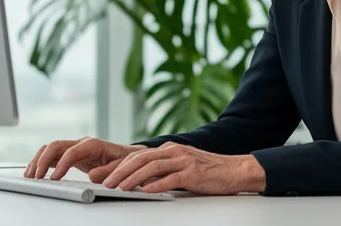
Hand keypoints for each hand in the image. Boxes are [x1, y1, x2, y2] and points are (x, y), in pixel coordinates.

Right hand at [24, 137, 146, 180]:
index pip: (71, 152)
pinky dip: (42, 162)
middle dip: (43, 160)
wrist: (128, 156)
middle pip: (56, 146)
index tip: (54, 179)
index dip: (61, 165)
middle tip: (35, 177)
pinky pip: (53, 155)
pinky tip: (35, 172)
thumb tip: (92, 177)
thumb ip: (108, 172)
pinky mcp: (72, 154)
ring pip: (51, 149)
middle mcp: (81, 143)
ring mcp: (75, 147)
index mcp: (92, 144)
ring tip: (30, 175)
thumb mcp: (121, 167)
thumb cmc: (125, 160)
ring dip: (38, 160)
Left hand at [103, 142, 265, 194]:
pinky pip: (170, 178)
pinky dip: (156, 185)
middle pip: (141, 159)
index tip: (105, 175)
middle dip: (120, 171)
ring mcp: (183, 161)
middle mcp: (174, 151)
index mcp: (170, 149)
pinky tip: (145, 191)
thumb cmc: (209, 171)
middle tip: (106, 182)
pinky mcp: (192, 173)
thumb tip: (141, 181)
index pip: (138, 155)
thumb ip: (163, 171)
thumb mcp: (182, 167)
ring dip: (133, 178)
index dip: (120, 165)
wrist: (235, 170)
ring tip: (120, 188)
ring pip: (151, 167)